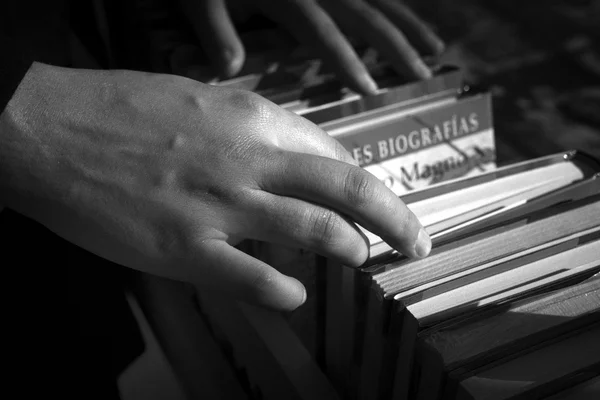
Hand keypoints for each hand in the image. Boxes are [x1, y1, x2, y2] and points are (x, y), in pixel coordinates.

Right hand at [0, 63, 430, 310]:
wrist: (46, 129)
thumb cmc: (119, 108)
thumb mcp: (199, 100)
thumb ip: (250, 130)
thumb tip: (291, 157)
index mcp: (251, 118)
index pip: (333, 155)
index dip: (362, 181)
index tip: (375, 199)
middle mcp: (248, 161)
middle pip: (348, 190)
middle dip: (395, 217)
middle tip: (416, 240)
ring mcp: (220, 208)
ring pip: (318, 233)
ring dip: (353, 249)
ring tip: (364, 258)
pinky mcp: (185, 250)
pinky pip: (256, 280)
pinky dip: (286, 292)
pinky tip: (295, 295)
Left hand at [178, 0, 443, 93]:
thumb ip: (216, 29)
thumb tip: (230, 70)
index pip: (325, 34)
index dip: (347, 62)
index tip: (371, 90)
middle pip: (366, 15)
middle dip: (396, 46)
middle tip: (423, 73)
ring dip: (408, 22)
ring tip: (436, 46)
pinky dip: (394, 1)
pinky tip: (407, 15)